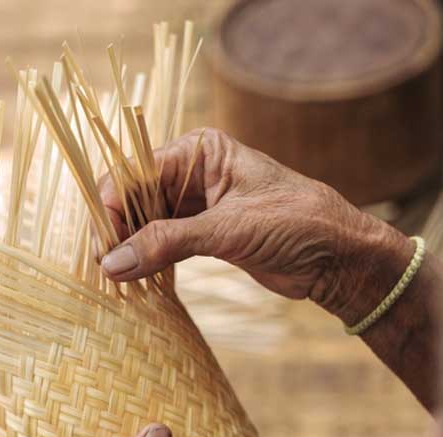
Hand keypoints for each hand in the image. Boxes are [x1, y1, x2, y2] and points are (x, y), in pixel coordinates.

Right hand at [99, 128, 408, 315]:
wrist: (340, 258)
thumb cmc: (297, 224)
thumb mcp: (228, 231)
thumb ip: (167, 243)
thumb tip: (112, 263)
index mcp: (200, 150)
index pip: (136, 171)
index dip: (113, 206)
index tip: (101, 245)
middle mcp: (194, 172)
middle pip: (135, 197)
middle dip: (118, 230)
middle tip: (104, 268)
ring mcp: (198, 204)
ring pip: (146, 223)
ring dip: (130, 248)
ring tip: (114, 279)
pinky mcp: (205, 235)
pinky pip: (162, 244)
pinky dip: (148, 260)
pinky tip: (136, 280)